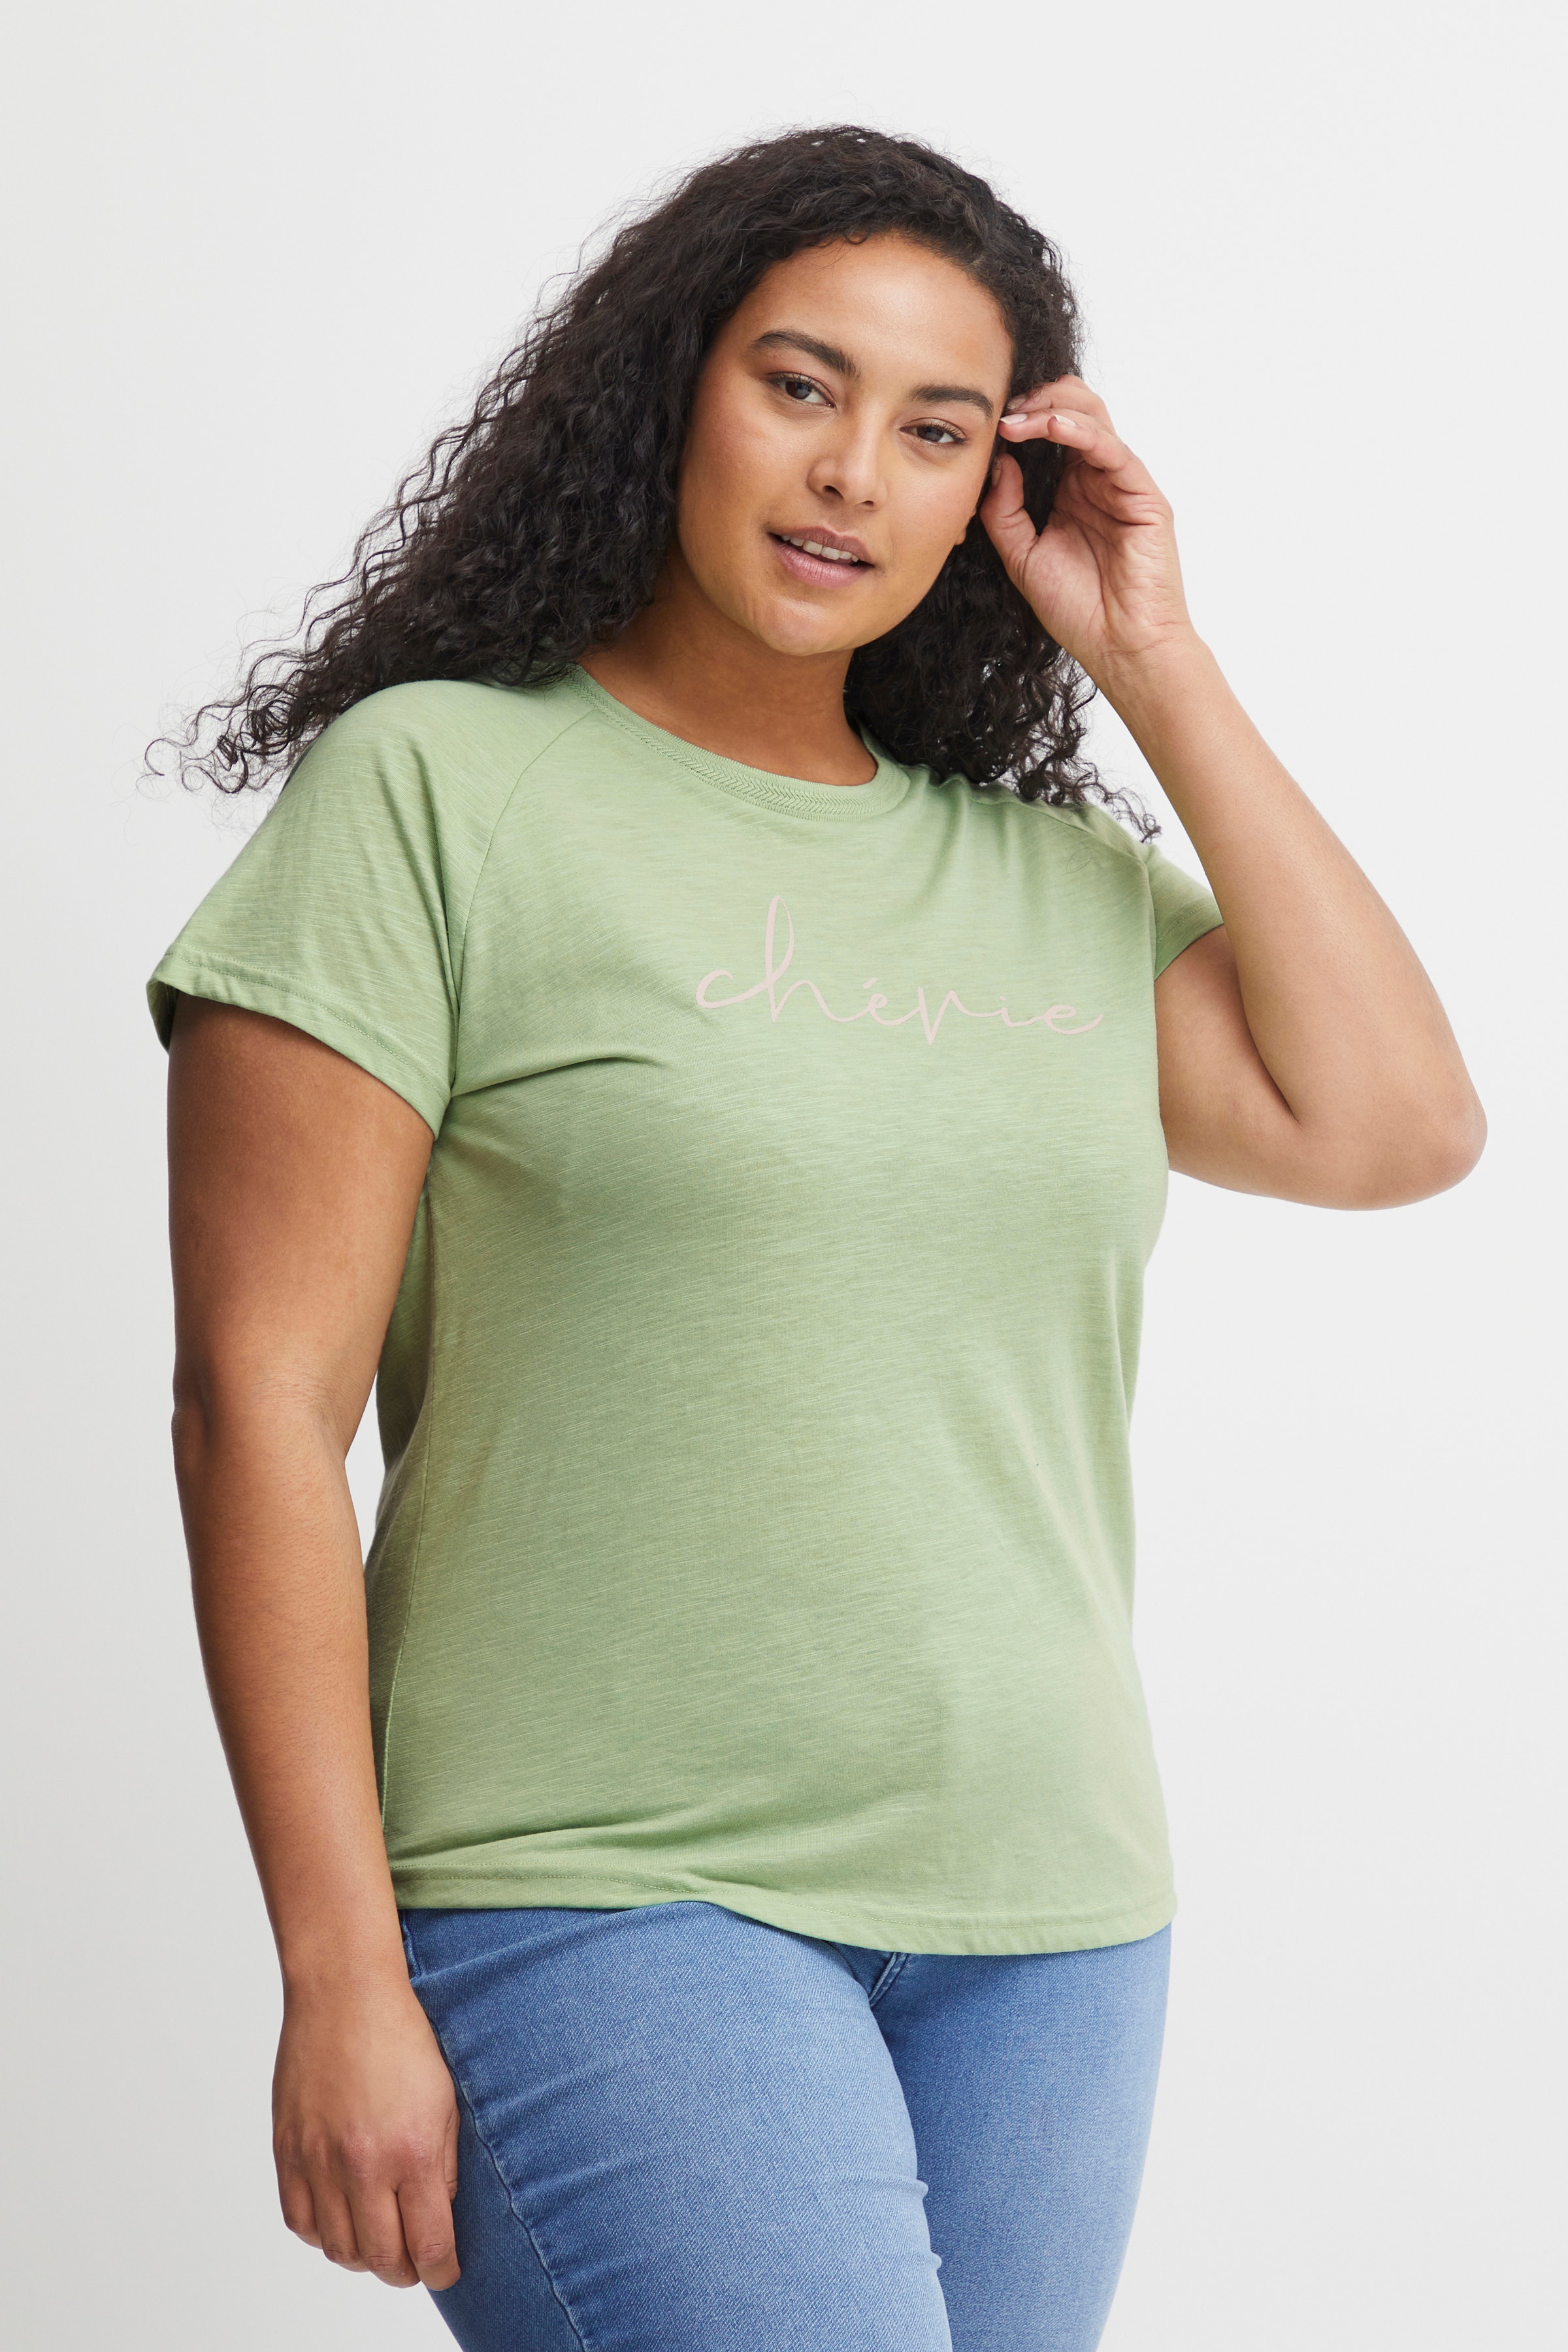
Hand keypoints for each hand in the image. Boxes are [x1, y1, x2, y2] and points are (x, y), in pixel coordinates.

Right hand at [272, 1973, 460, 2289]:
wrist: (344, 1993)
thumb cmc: (403, 2038)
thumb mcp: (446, 2101)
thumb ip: (444, 2166)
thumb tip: (438, 2218)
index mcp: (411, 2151)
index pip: (429, 2246)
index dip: (441, 2271)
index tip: (446, 2272)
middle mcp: (362, 2164)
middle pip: (381, 2259)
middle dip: (404, 2272)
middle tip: (414, 2262)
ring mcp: (319, 2161)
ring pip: (338, 2249)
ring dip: (362, 2256)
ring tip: (379, 2239)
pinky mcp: (287, 2151)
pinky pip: (301, 2222)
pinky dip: (322, 2233)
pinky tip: (341, 2217)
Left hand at [980, 377, 1195, 684]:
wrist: (1119, 647)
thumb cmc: (1077, 609)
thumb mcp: (1021, 556)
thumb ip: (1004, 511)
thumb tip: (997, 464)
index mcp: (1070, 489)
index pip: (1049, 430)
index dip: (1019, 415)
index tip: (986, 419)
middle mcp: (1097, 479)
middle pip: (1074, 409)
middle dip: (1035, 399)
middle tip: (1001, 409)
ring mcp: (1121, 483)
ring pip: (1094, 417)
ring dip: (1052, 408)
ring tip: (1016, 418)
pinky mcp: (1143, 495)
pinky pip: (1112, 449)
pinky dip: (1080, 431)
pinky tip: (1050, 427)